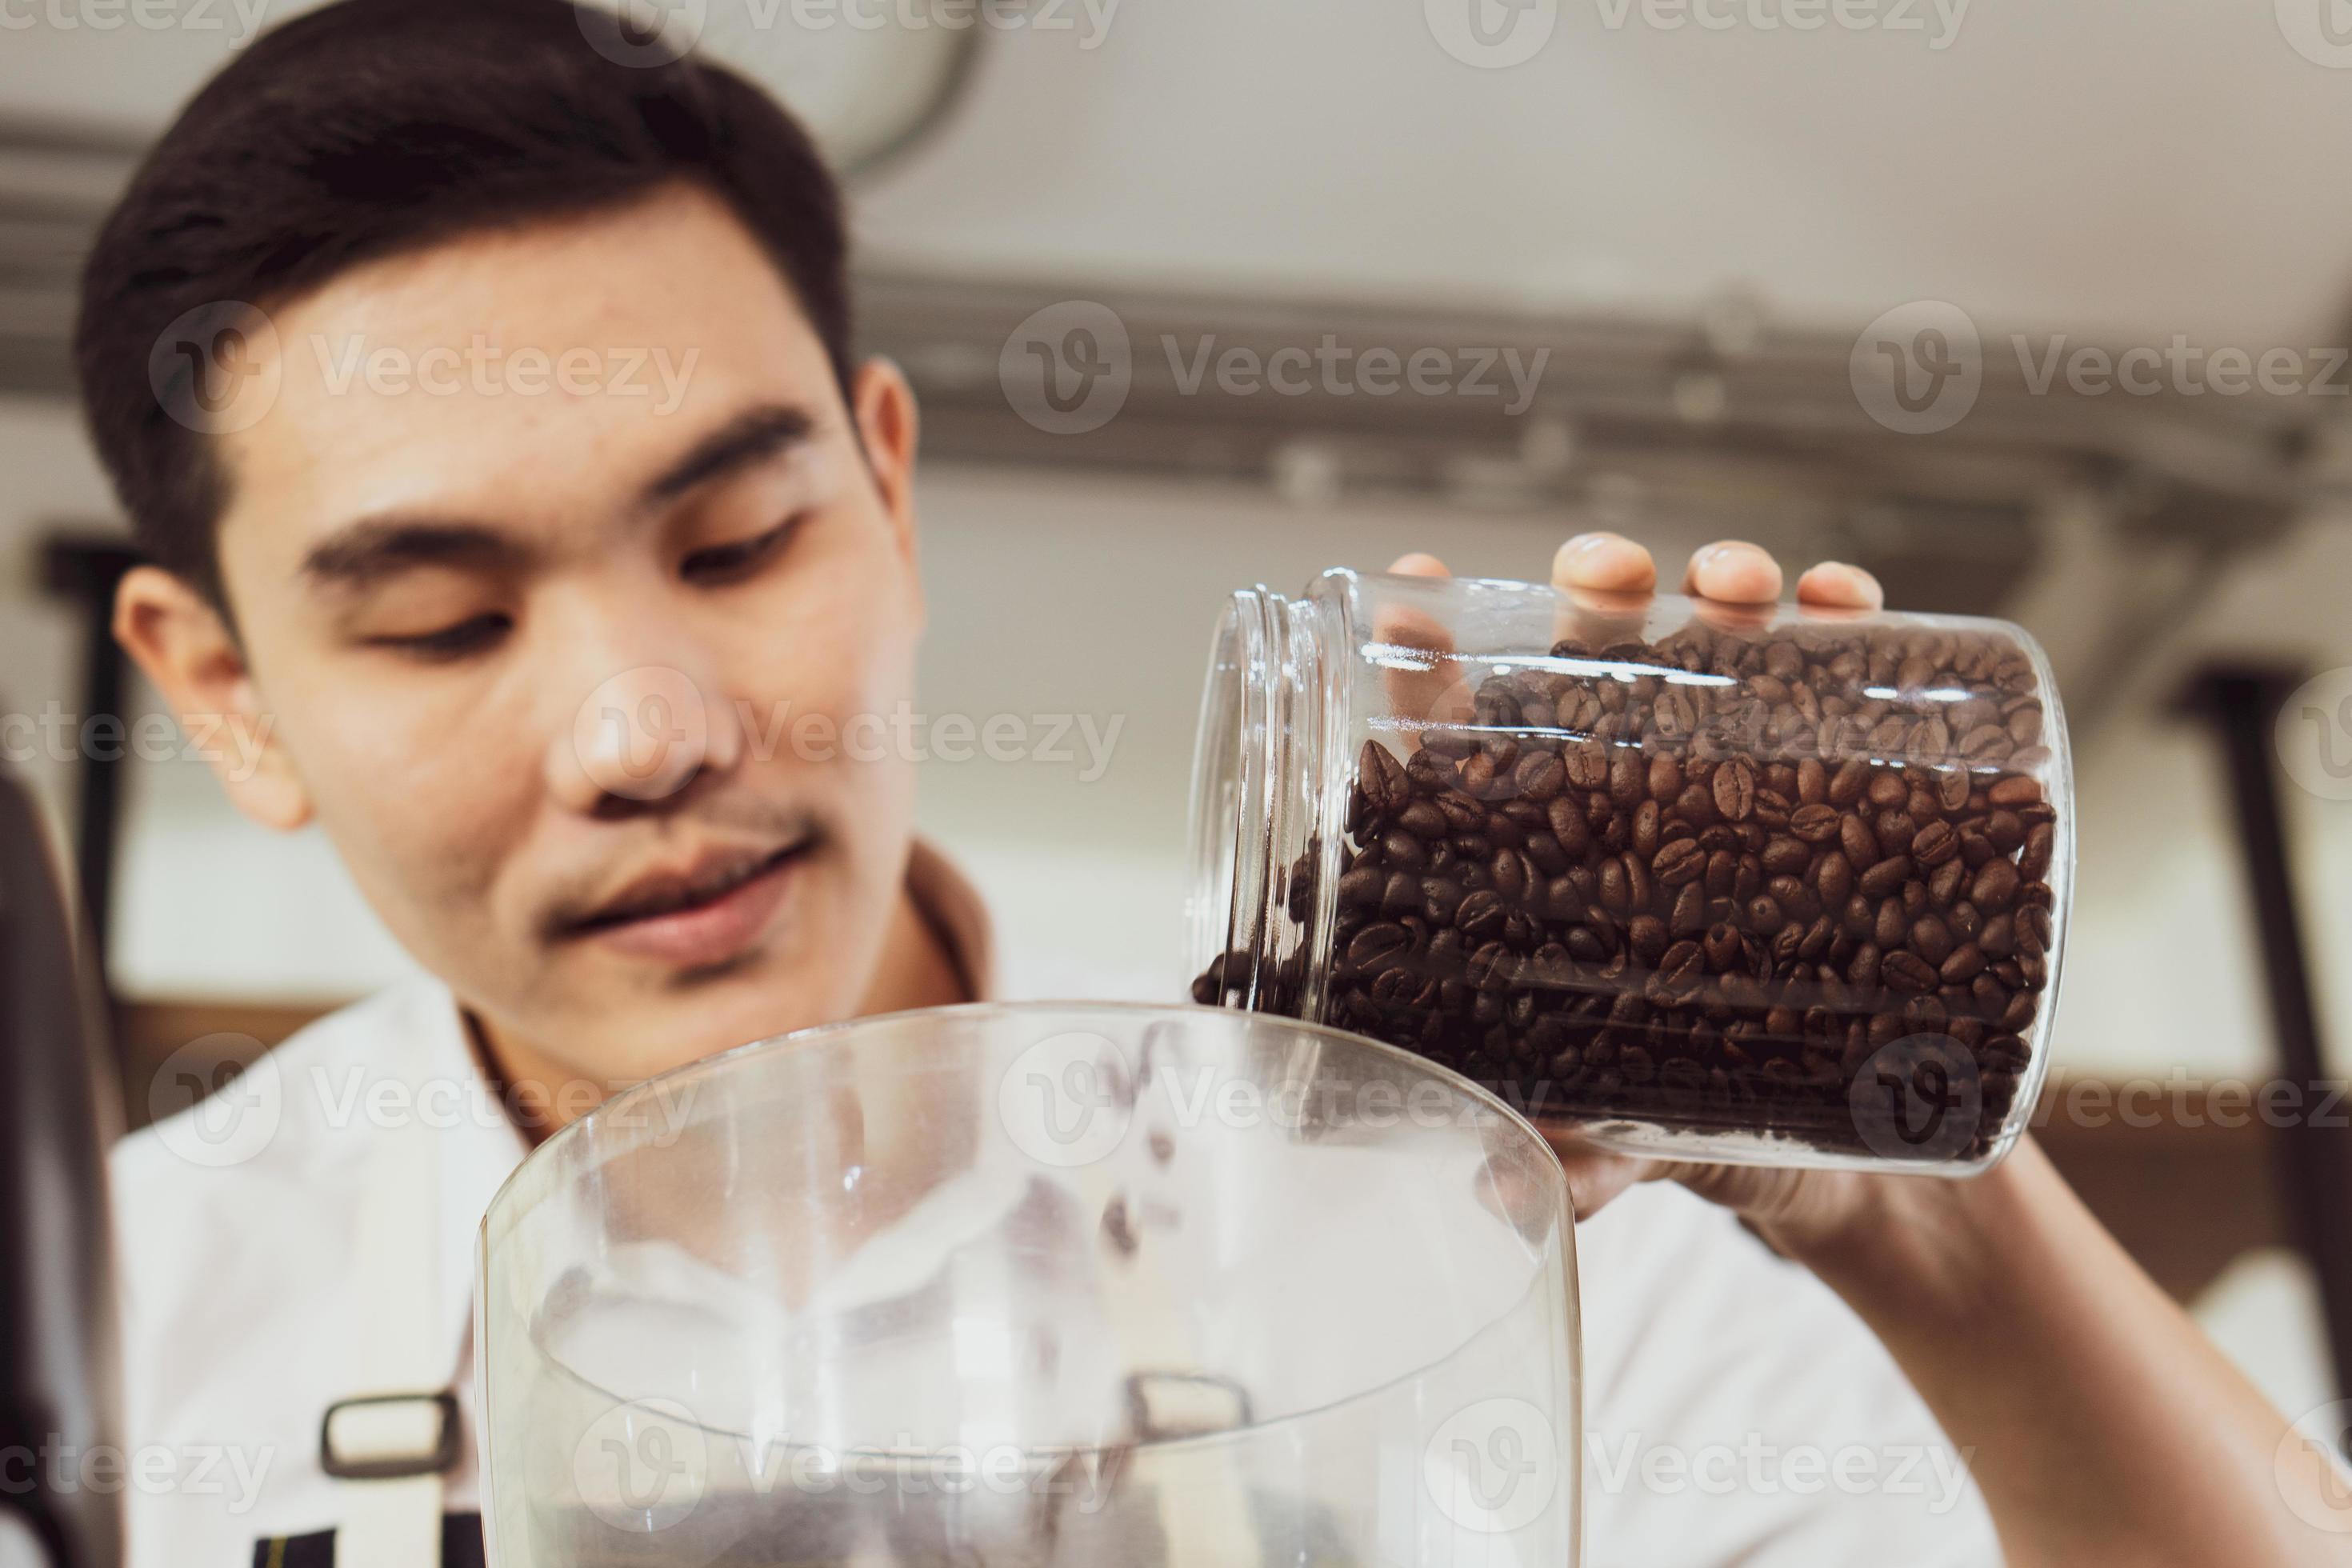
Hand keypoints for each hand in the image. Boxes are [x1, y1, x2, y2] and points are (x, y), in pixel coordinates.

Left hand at [1384, 535, 1889, 1260]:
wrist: (1872, 1163)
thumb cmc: (1706, 1137)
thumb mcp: (1627, 1146)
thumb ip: (1572, 1160)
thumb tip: (1498, 1181)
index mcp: (1552, 865)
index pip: (1471, 739)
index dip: (1432, 663)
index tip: (1416, 600)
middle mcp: (1637, 804)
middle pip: (1591, 659)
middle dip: (1590, 589)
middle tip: (1604, 583)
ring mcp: (1740, 787)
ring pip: (1712, 644)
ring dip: (1717, 585)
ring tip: (1736, 590)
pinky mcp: (1846, 792)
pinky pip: (1844, 683)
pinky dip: (1844, 625)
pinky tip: (1841, 603)